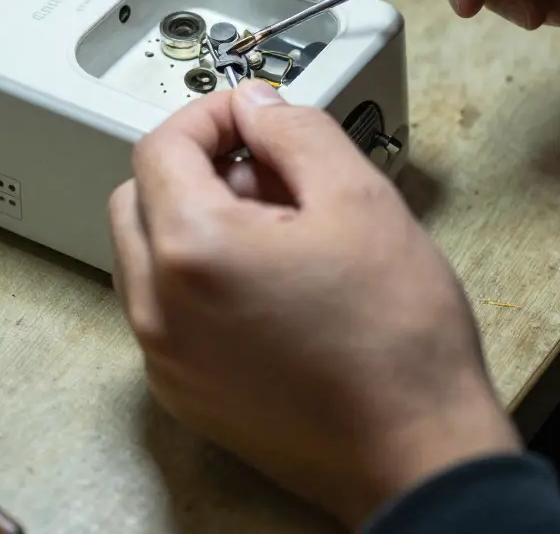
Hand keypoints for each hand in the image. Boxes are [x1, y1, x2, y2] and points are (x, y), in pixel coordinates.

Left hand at [109, 82, 519, 528]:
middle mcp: (158, 309)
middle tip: (267, 172)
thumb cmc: (397, 338)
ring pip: (148, 252)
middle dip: (196, 167)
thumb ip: (295, 131)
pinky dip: (197, 274)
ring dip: (195, 219)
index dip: (209, 115)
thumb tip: (256, 106)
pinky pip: (164, 306)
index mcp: (192, 252)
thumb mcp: (358, 197)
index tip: (251, 117)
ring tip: (276, 230)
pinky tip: (268, 284)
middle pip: (141, 196)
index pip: (160, 147)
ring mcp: (165, 359)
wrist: (418, 453)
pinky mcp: (183, 391)